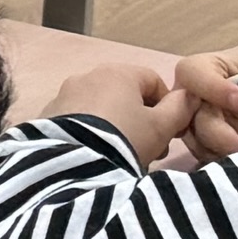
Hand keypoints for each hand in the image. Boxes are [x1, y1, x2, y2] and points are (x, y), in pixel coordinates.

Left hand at [41, 55, 195, 153]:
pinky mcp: (47, 117)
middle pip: (125, 95)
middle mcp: (87, 76)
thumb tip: (190, 95)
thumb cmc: (125, 139)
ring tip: (124, 157)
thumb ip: (180, 108)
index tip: (171, 132)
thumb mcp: (161, 127)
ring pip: (101, 109)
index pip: (152, 81)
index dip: (168, 106)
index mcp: (117, 73)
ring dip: (118, 128)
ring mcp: (63, 95)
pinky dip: (92, 134)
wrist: (73, 166)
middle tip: (152, 150)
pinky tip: (97, 156)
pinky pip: (79, 122)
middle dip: (142, 121)